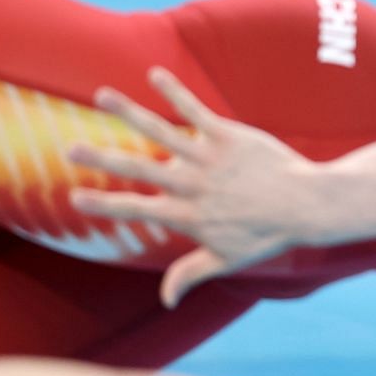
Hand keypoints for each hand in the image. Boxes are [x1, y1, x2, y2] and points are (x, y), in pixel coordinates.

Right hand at [68, 68, 336, 307]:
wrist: (306, 204)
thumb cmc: (266, 234)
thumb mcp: (226, 260)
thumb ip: (191, 274)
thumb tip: (166, 300)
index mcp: (186, 215)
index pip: (136, 209)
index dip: (103, 204)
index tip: (73, 196)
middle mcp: (192, 185)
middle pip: (139, 169)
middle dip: (102, 158)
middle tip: (69, 148)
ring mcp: (209, 158)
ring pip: (161, 131)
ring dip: (129, 112)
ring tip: (101, 95)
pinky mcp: (228, 135)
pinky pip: (196, 111)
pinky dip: (174, 92)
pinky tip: (154, 74)